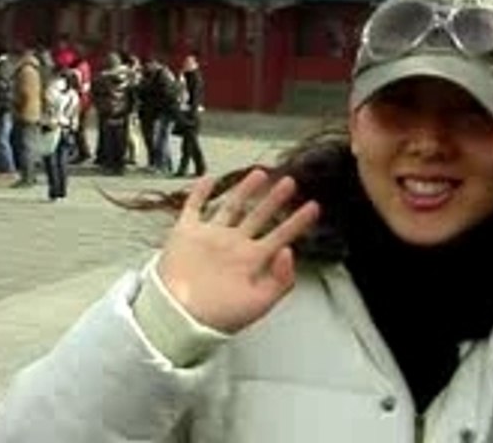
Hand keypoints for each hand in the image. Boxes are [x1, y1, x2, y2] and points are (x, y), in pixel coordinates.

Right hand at [156, 170, 319, 333]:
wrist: (178, 318)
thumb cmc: (217, 317)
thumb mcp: (258, 303)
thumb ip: (280, 280)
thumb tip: (289, 252)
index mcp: (251, 261)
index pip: (280, 235)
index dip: (298, 221)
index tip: (314, 206)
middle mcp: (233, 246)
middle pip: (259, 216)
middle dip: (275, 199)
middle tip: (290, 182)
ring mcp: (211, 238)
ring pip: (232, 207)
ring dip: (245, 190)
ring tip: (260, 173)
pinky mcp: (186, 233)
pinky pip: (194, 207)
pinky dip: (200, 192)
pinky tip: (208, 179)